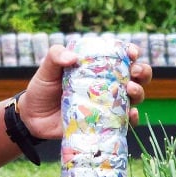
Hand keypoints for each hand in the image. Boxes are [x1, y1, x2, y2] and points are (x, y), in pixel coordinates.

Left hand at [17, 42, 153, 139]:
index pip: (120, 57)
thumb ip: (56, 55)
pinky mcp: (105, 123)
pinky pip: (125, 122)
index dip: (131, 53)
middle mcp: (107, 85)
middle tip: (136, 73)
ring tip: (130, 90)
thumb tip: (72, 58)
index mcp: (97, 67)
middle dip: (142, 72)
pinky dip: (132, 118)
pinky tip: (130, 114)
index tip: (132, 54)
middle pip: (135, 76)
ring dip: (139, 92)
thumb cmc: (42, 88)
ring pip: (134, 97)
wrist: (33, 118)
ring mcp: (108, 104)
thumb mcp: (47, 68)